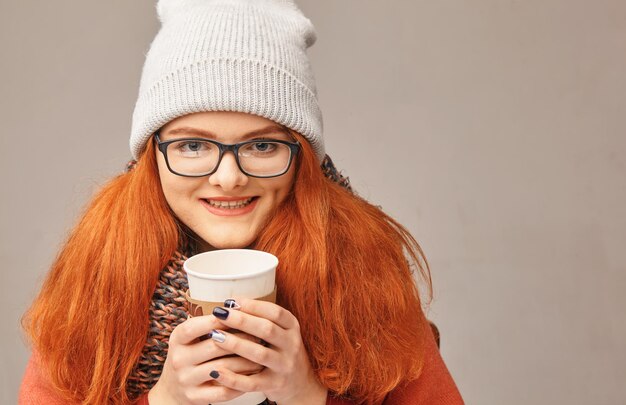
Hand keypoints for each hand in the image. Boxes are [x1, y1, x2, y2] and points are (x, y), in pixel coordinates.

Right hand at [148, 314, 263, 404]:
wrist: (173, 390)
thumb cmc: (190, 355)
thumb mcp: (191, 338)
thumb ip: (210, 325)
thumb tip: (240, 309)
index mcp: (177, 339)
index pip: (196, 326)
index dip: (218, 320)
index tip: (240, 314)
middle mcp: (178, 359)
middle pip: (214, 346)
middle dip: (240, 340)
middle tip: (260, 336)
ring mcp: (186, 380)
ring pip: (223, 368)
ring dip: (246, 361)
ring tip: (262, 354)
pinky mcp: (194, 397)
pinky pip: (223, 391)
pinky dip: (241, 383)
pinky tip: (253, 375)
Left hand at [207, 298, 327, 404]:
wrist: (299, 383)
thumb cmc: (280, 350)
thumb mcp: (280, 331)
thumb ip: (261, 319)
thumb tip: (230, 304)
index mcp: (292, 327)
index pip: (275, 312)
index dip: (253, 305)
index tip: (231, 301)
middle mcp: (291, 345)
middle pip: (267, 330)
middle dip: (241, 320)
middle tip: (219, 314)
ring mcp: (284, 366)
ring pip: (259, 354)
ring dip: (235, 344)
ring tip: (215, 336)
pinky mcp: (274, 385)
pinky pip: (251, 383)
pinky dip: (232, 378)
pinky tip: (215, 371)